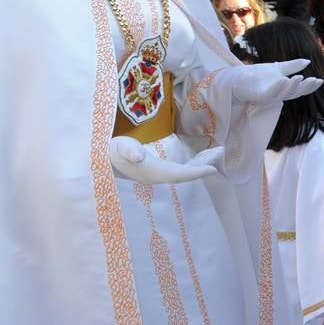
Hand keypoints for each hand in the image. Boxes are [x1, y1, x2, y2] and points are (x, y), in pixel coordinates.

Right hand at [109, 136, 223, 183]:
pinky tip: (202, 155)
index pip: (178, 174)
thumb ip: (129, 151)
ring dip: (202, 162)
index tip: (213, 169)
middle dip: (204, 164)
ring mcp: (159, 174)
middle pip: (186, 172)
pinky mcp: (158, 169)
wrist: (102, 161)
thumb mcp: (120, 148)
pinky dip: (194, 162)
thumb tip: (139, 157)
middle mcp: (158, 176)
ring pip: (185, 170)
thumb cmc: (112, 152)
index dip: (196, 172)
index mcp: (152, 172)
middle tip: (221, 151)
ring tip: (218, 151)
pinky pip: (181, 168)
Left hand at [231, 59, 323, 103]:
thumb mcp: (278, 68)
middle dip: (304, 88)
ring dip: (292, 87)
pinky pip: (270, 93)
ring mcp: (269, 96)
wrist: (238, 77)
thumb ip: (292, 66)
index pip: (300, 89)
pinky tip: (283, 80)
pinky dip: (277, 88)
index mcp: (284, 88)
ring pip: (284, 94)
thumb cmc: (257, 75)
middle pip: (294, 93)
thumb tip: (308, 61)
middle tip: (313, 80)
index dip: (310, 87)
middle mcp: (278, 94)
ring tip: (299, 77)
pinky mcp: (259, 95)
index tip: (320, 80)